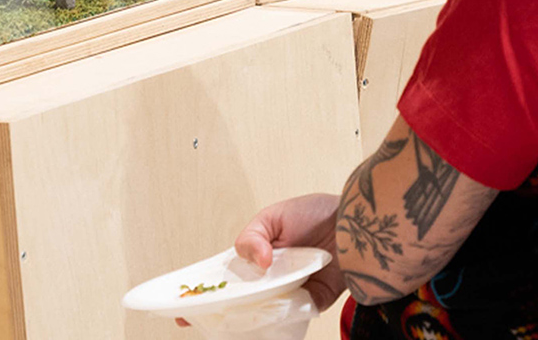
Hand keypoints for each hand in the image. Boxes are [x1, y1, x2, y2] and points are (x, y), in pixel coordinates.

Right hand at [175, 194, 343, 328]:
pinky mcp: (310, 302)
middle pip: (241, 299)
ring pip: (263, 312)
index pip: (227, 276)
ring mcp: (289, 291)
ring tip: (232, 324)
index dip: (205, 290)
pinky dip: (280, 319)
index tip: (182, 308)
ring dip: (249, 318)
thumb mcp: (274, 215)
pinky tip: (266, 321)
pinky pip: (290, 316)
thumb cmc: (314, 212)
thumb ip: (253, 236)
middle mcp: (271, 276)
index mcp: (258, 254)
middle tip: (204, 322)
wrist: (354, 223)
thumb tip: (256, 262)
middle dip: (222, 312)